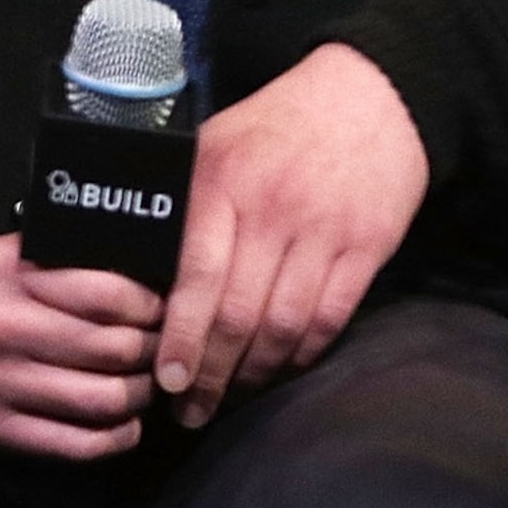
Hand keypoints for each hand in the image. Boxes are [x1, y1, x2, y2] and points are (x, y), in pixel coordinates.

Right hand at [0, 234, 162, 459]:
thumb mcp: (12, 258)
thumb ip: (65, 260)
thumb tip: (148, 272)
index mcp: (7, 276)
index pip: (103, 293)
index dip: (148, 306)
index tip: (164, 310)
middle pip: (111, 349)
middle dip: (153, 352)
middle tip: (165, 351)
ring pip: (100, 399)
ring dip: (139, 395)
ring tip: (148, 384)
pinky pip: (75, 444)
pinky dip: (116, 437)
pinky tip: (126, 424)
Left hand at [153, 41, 427, 427]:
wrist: (368, 97)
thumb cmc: (275, 126)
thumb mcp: (215, 145)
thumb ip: (184, 204)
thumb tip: (139, 273)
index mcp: (221, 181)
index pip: (196, 275)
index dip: (181, 336)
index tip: (165, 379)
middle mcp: (271, 209)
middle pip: (238, 313)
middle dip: (211, 373)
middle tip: (190, 410)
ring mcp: (323, 230)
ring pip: (284, 326)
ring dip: (255, 374)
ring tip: (232, 399)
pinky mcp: (367, 248)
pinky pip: (330, 319)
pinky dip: (302, 355)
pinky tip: (281, 370)